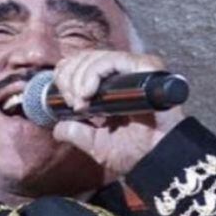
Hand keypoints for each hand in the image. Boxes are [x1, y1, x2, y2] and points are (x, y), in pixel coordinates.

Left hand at [50, 50, 184, 174]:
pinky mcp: (147, 68)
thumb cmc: (135, 151)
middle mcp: (123, 74)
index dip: (66, 74)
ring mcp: (135, 69)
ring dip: (80, 77)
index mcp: (111, 86)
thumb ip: (76, 133)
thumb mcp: (95, 144)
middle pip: (86, 57)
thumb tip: (58, 128)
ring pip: (97, 56)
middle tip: (72, 103)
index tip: (63, 99)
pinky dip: (96, 73)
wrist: (158, 159)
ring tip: (81, 102)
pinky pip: (116, 59)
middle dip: (69, 78)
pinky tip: (89, 93)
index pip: (81, 63)